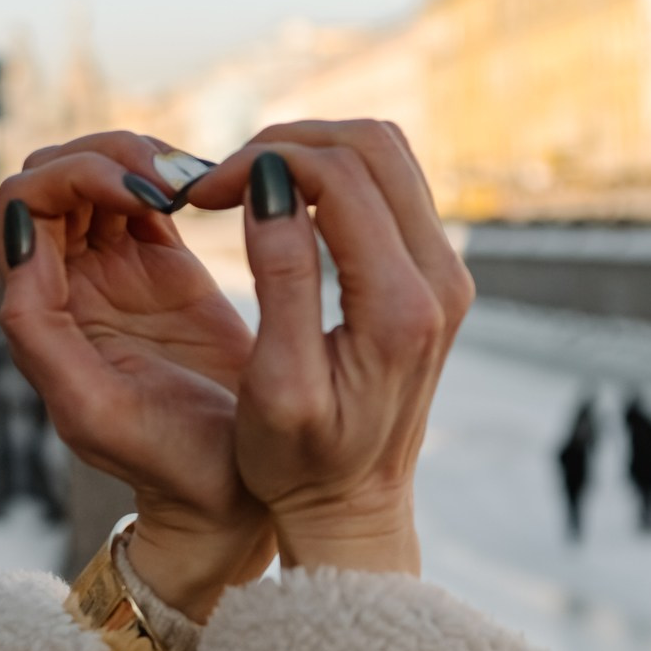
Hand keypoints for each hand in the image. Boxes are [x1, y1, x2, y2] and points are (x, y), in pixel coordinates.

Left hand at [0, 133, 273, 619]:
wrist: (235, 492)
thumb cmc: (167, 465)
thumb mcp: (91, 410)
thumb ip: (37, 332)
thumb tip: (20, 244)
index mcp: (41, 314)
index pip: (23, 208)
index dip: (71, 180)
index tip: (140, 196)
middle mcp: (68, 285)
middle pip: (54, 177)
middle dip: (103, 156)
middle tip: (167, 180)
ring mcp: (116, 273)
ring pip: (99, 176)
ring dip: (137, 157)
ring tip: (193, 180)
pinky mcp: (165, 268)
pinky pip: (149, 194)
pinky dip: (172, 173)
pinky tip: (209, 187)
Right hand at [188, 120, 473, 575]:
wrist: (355, 508)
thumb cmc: (301, 464)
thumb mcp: (277, 385)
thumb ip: (282, 280)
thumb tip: (272, 185)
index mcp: (400, 308)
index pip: (340, 177)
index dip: (263, 162)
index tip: (204, 192)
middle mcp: (439, 280)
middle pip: (373, 144)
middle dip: (287, 142)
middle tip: (221, 180)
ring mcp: (446, 272)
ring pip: (387, 153)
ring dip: (312, 151)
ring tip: (247, 186)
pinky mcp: (436, 273)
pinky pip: (393, 184)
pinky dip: (335, 173)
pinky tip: (284, 203)